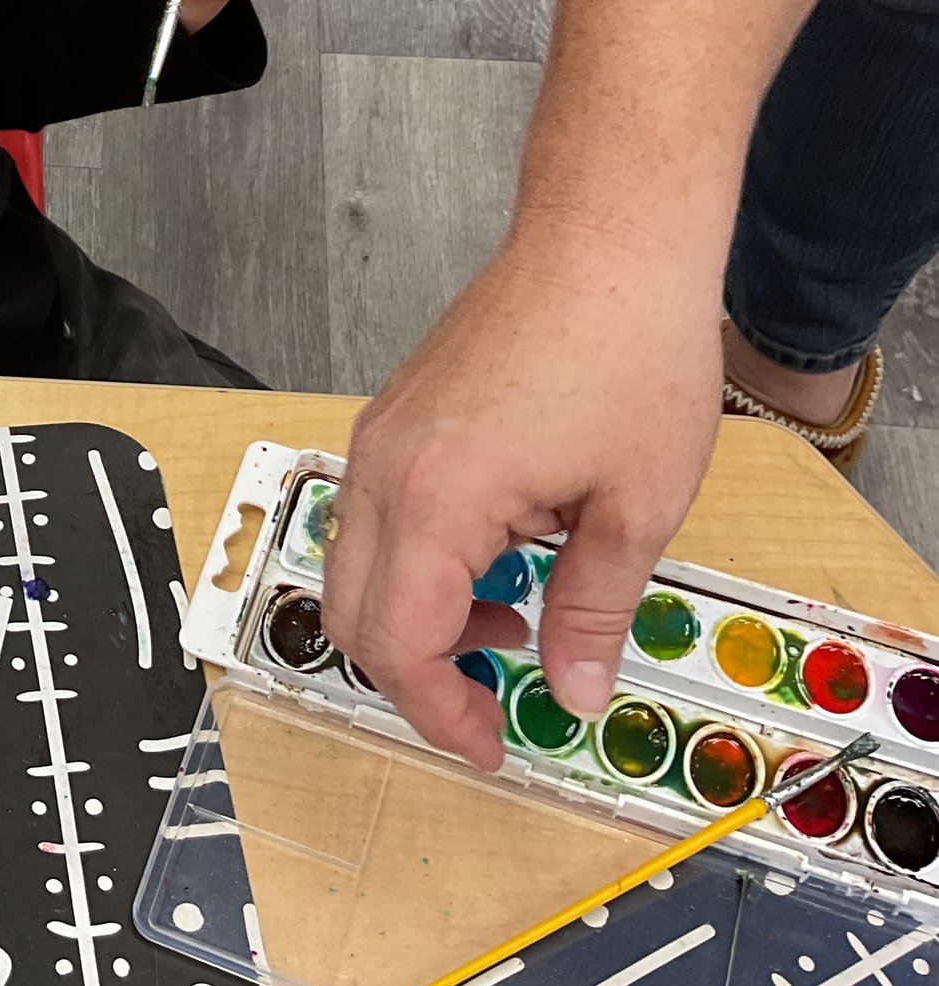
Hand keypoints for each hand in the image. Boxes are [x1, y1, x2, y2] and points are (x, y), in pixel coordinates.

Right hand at [322, 224, 723, 770]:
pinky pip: (371, 515)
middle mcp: (382, 471)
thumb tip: (572, 695)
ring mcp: (377, 438)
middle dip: (415, 676)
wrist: (605, 241)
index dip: (438, 713)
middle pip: (349, 615)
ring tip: (510, 614)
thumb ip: (592, 612)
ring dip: (414, 615)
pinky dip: (414, 562)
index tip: (491, 744)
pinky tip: (498, 549)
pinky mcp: (390, 417)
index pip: (396, 644)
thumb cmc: (629, 354)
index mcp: (434, 501)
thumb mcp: (635, 506)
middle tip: (491, 701)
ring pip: (352, 565)